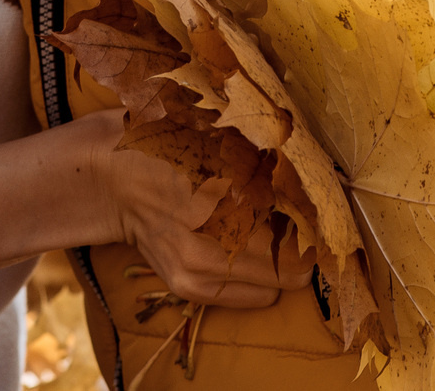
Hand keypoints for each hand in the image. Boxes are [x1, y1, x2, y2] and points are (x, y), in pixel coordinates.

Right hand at [88, 111, 310, 309]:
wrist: (109, 176)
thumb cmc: (168, 143)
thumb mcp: (218, 136)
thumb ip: (267, 162)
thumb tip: (320, 181)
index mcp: (220, 193)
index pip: (298, 228)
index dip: (317, 220)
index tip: (325, 208)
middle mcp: (209, 241)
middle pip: (294, 266)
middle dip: (302, 245)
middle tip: (299, 222)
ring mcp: (196, 270)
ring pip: (277, 287)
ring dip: (281, 264)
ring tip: (268, 233)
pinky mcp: (188, 287)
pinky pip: (252, 297)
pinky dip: (257, 277)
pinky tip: (241, 247)